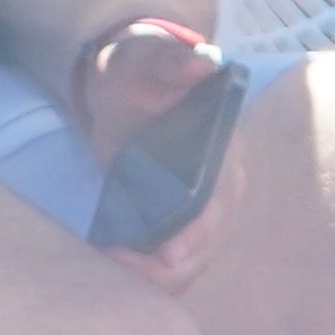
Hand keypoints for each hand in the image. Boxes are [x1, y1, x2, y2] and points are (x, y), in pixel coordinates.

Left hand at [63, 12, 238, 290]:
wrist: (124, 87)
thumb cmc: (139, 68)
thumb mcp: (149, 58)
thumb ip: (173, 62)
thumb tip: (204, 62)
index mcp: (225, 153)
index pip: (219, 203)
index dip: (198, 232)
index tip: (168, 253)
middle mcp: (220, 191)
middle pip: (203, 248)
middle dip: (163, 265)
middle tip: (114, 259)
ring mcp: (198, 214)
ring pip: (186, 266)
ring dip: (150, 276)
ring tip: (108, 261)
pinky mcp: (173, 227)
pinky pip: (166, 266)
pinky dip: (143, 274)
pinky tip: (111, 264)